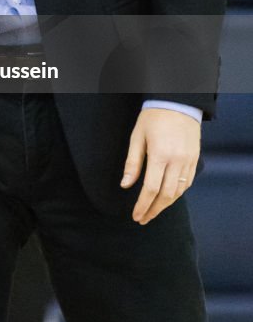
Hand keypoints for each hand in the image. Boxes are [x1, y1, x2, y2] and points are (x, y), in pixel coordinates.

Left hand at [121, 108, 199, 224]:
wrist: (177, 103)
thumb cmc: (153, 118)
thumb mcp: (137, 136)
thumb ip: (132, 163)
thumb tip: (125, 185)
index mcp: (160, 155)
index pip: (151, 188)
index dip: (143, 205)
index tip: (136, 216)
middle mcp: (177, 161)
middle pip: (166, 195)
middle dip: (154, 210)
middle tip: (143, 219)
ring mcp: (188, 161)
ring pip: (178, 192)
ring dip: (165, 205)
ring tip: (153, 211)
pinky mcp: (195, 160)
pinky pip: (188, 183)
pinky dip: (177, 194)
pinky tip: (167, 198)